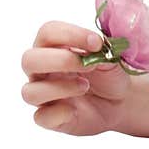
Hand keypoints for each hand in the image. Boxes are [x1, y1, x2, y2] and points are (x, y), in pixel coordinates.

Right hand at [21, 21, 131, 135]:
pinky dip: (59, 113)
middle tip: (88, 64)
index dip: (69, 34)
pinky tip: (75, 109)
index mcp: (55, 47)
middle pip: (28, 59)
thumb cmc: (109, 74)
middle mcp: (42, 70)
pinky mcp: (49, 117)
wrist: (120, 101)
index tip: (97, 42)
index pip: (48, 32)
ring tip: (85, 86)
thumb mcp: (111, 58)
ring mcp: (43, 94)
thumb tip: (97, 47)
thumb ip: (101, 51)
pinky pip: (41, 117)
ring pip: (30, 91)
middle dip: (60, 60)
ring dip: (60, 87)